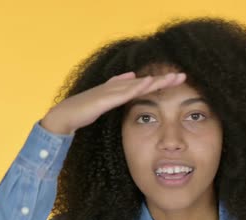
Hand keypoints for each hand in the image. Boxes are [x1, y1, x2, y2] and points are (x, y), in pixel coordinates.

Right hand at [41, 71, 185, 134]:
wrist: (63, 117)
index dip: (160, 82)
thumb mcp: (104, 102)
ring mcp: (109, 92)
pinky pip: (123, 93)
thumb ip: (117, 90)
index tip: (177, 81)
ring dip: (155, 82)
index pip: (143, 86)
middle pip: (144, 82)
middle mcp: (115, 88)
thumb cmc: (82, 112)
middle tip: (183, 76)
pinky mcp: (103, 99)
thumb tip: (131, 76)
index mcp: (117, 90)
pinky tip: (148, 84)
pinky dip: (136, 88)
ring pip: (137, 85)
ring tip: (172, 78)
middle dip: (164, 79)